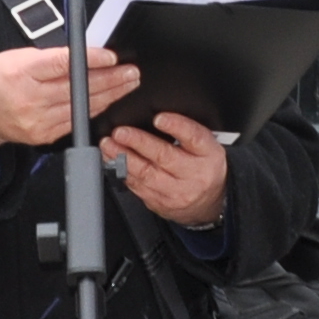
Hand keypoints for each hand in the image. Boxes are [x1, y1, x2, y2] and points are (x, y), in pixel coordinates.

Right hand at [0, 45, 137, 162]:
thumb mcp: (20, 56)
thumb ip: (53, 56)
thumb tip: (88, 54)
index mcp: (23, 72)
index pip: (64, 64)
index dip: (92, 60)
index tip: (112, 56)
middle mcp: (31, 98)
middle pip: (79, 88)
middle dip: (111, 78)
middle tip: (130, 71)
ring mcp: (38, 121)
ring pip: (82, 106)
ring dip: (110, 95)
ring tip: (127, 83)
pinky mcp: (44, 135)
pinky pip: (77, 122)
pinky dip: (95, 109)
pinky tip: (108, 100)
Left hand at [102, 109, 231, 228]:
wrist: (209, 203)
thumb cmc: (204, 167)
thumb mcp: (206, 145)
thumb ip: (186, 131)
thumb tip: (154, 115)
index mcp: (208, 154)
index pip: (195, 138)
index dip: (176, 126)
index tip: (159, 118)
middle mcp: (194, 174)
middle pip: (165, 156)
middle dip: (139, 142)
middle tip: (120, 132)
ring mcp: (177, 191)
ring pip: (146, 173)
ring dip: (124, 157)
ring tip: (109, 145)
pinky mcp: (161, 203)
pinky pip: (138, 186)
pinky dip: (123, 172)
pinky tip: (113, 161)